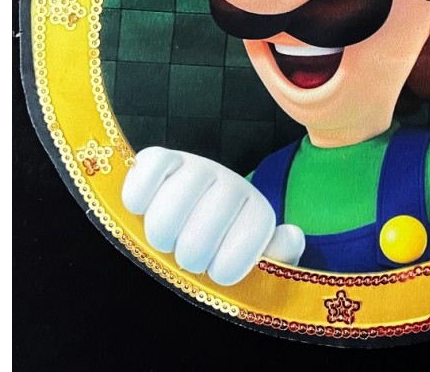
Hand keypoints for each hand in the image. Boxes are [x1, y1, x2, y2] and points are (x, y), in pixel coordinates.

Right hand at [122, 147, 304, 284]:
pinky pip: (150, 166)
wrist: (199, 213)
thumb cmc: (226, 245)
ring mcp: (198, 168)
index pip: (239, 254)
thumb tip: (290, 237)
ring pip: (171, 206)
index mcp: (257, 213)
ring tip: (165, 241)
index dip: (222, 270)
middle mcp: (231, 184)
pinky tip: (140, 209)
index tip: (217, 271)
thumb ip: (278, 257)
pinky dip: (139, 193)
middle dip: (189, 257)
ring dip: (161, 233)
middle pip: (199, 236)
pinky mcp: (164, 158)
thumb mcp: (257, 259)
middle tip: (188, 258)